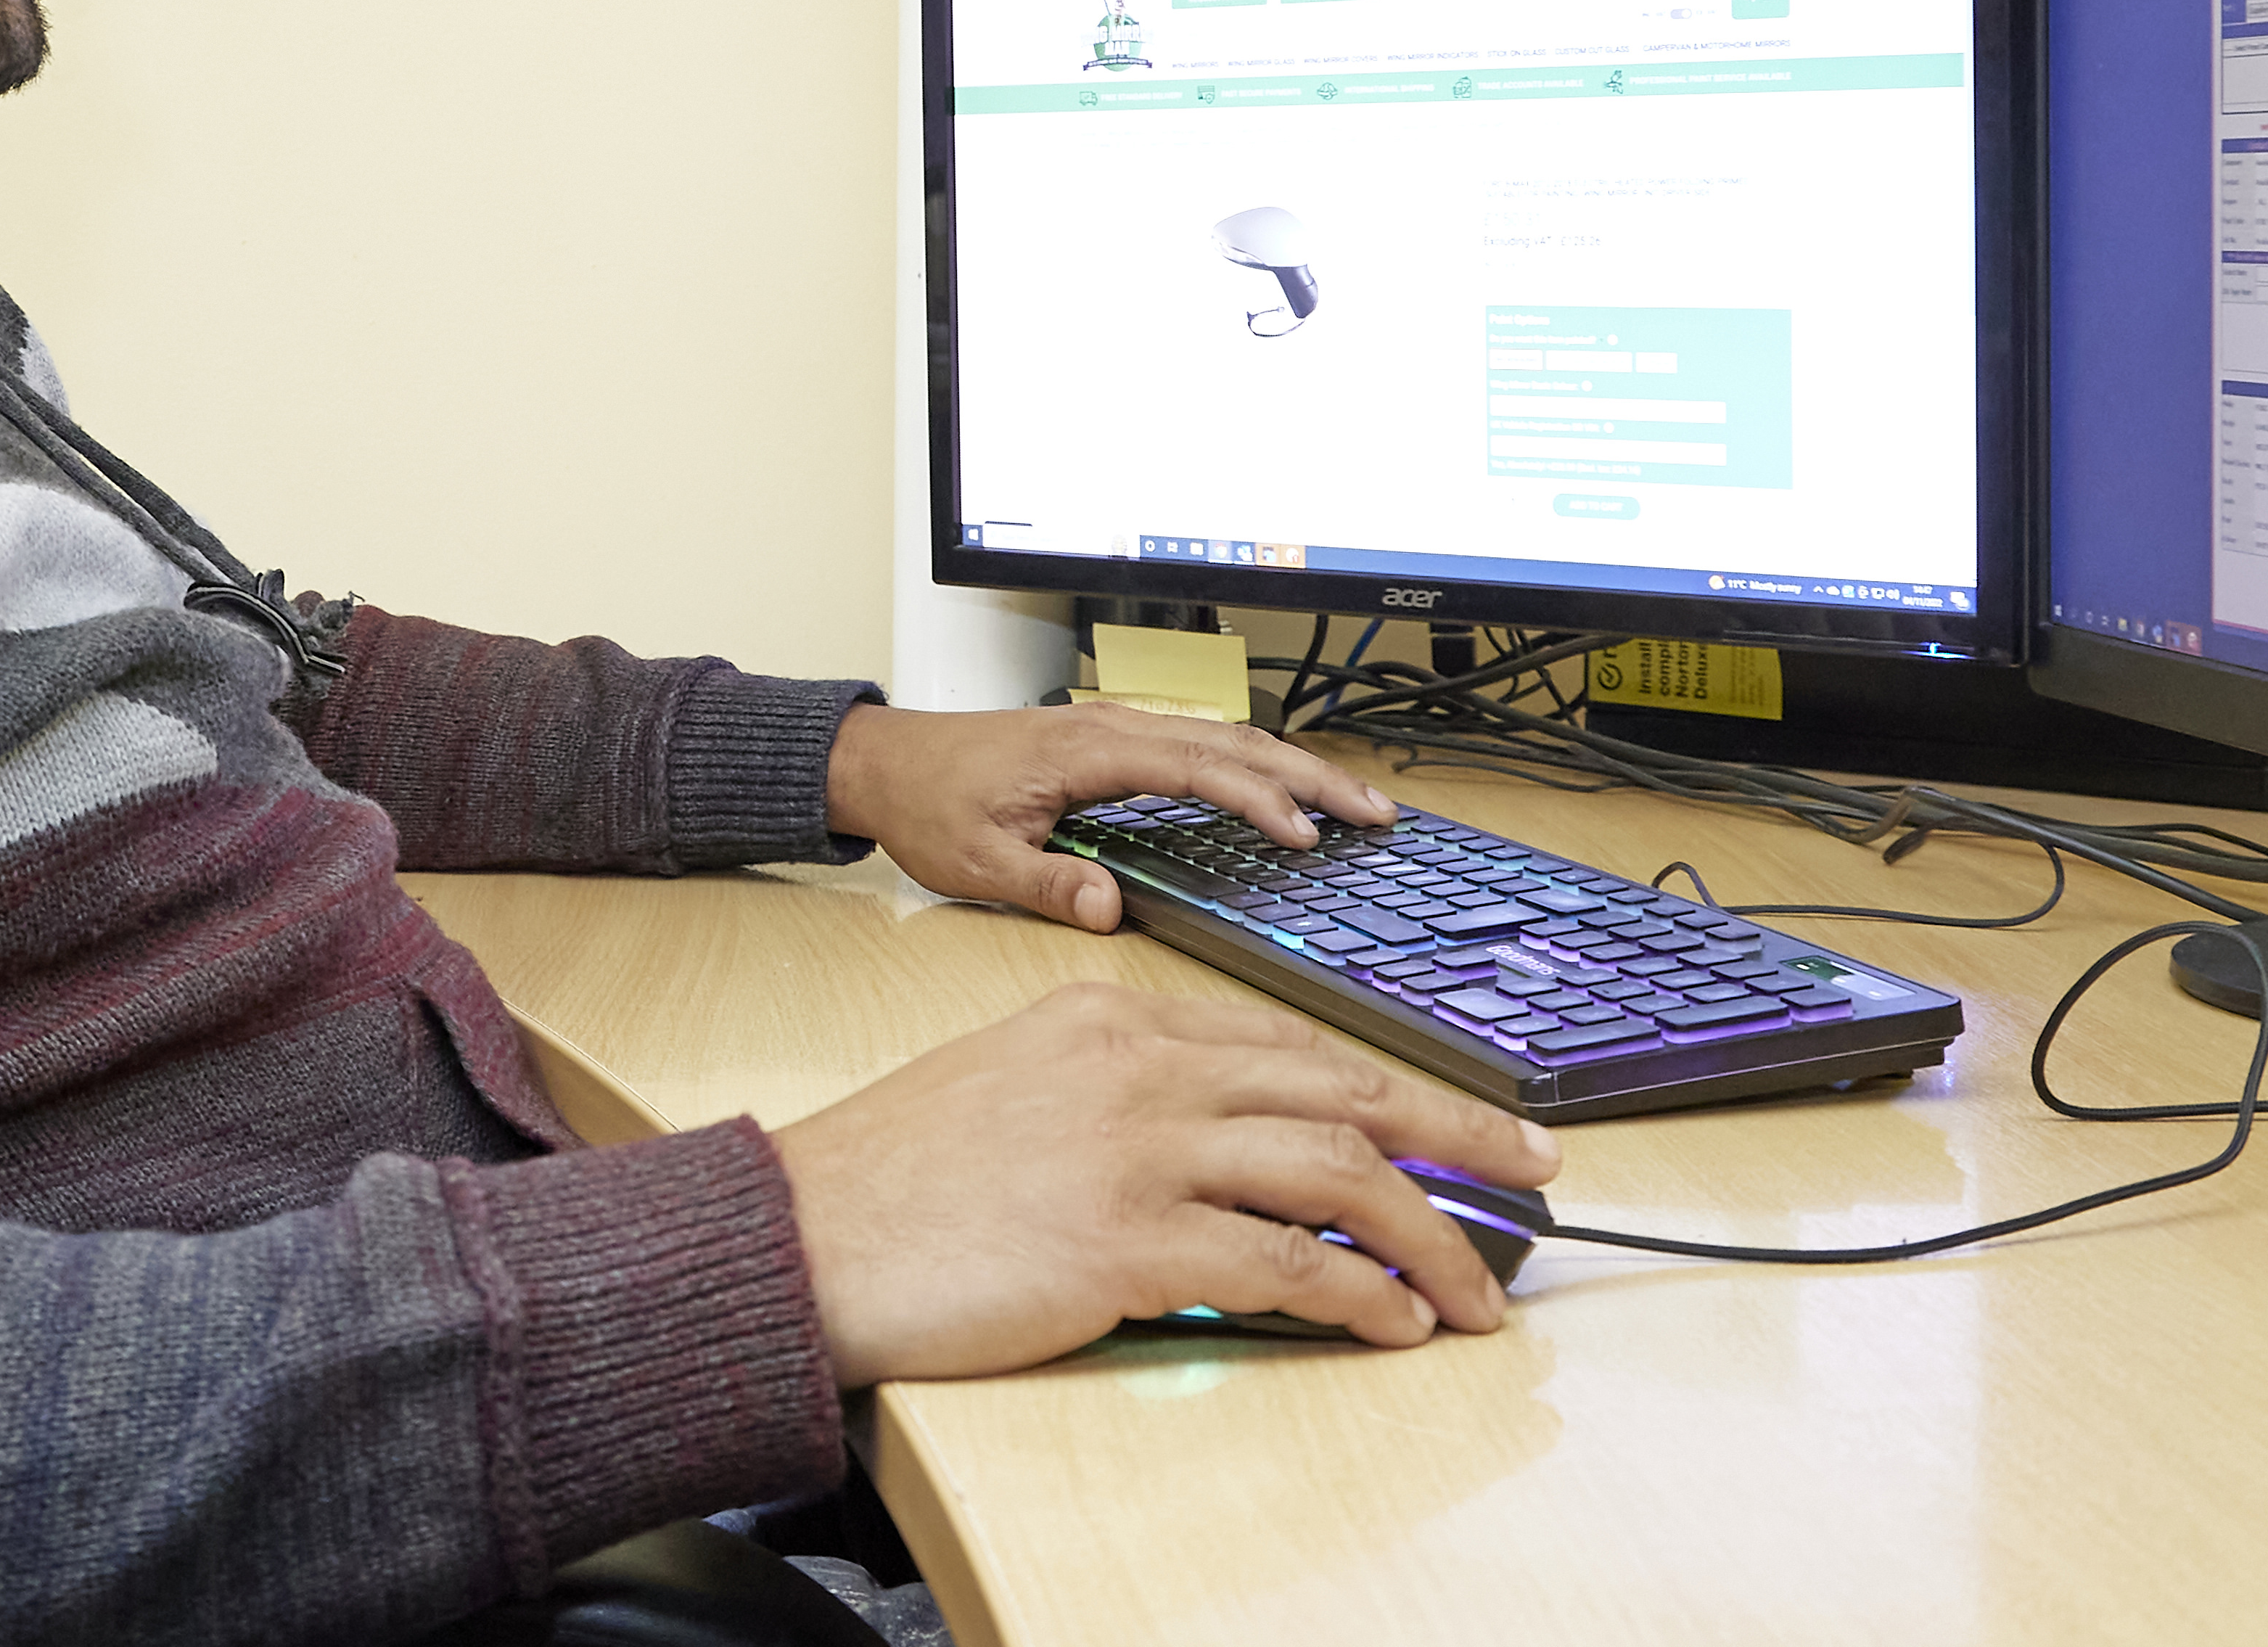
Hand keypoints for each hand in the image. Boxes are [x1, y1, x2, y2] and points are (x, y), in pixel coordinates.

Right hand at [768, 982, 1562, 1382]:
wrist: (805, 1231)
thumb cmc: (897, 1175)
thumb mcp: (1015, 1082)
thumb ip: (1120, 1093)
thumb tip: (1222, 1146)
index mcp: (1111, 1015)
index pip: (1287, 1040)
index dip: (1388, 1082)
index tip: (1454, 1119)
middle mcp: (1137, 1065)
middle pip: (1339, 1084)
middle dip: (1455, 1130)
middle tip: (1532, 1169)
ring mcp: (1134, 1149)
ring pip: (1334, 1171)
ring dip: (1426, 1237)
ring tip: (1473, 1292)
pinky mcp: (1124, 1241)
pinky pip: (1284, 1263)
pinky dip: (1355, 1295)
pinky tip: (1390, 1323)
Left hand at [825, 699, 1392, 929]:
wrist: (884, 761)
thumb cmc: (926, 803)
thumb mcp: (976, 860)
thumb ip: (1046, 883)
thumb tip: (1110, 910)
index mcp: (1086, 752)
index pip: (1196, 768)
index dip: (1257, 799)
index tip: (1305, 833)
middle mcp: (1108, 729)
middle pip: (1231, 741)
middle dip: (1308, 774)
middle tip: (1374, 813)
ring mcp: (1113, 731)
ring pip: (1223, 738)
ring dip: (1291, 765)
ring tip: (1354, 803)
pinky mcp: (1110, 742)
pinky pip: (1199, 745)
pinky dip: (1253, 764)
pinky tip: (1283, 791)